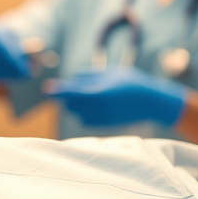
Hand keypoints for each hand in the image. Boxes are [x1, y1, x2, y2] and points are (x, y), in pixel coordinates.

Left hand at [46, 67, 186, 126]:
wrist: (151, 102)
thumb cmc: (131, 82)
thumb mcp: (110, 72)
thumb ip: (88, 76)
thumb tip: (70, 80)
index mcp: (99, 93)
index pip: (71, 93)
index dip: (57, 90)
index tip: (46, 88)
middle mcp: (98, 109)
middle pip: (71, 104)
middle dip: (67, 96)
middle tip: (70, 88)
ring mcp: (101, 119)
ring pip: (77, 113)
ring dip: (76, 105)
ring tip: (90, 94)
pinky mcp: (104, 126)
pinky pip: (85, 120)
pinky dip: (84, 113)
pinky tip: (95, 105)